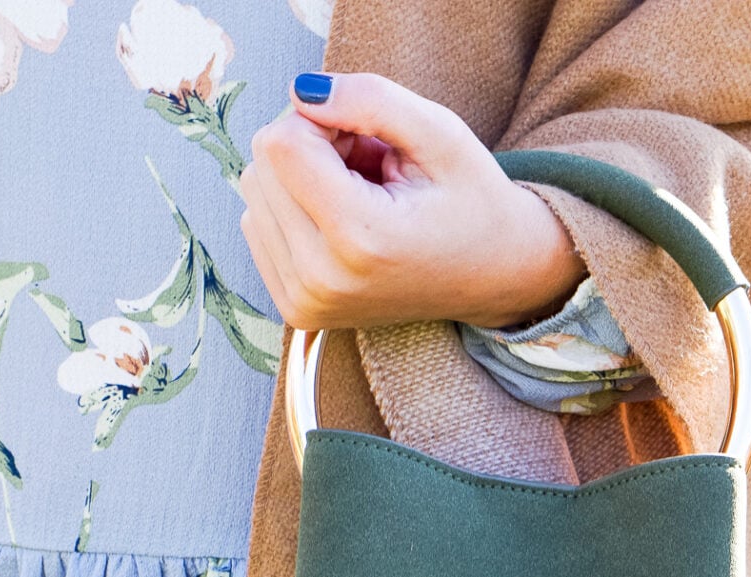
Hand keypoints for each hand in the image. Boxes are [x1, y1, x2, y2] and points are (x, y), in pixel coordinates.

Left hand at [239, 72, 587, 331]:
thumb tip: (300, 91)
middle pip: (262, 169)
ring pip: (255, 196)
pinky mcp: (295, 311)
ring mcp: (305, 301)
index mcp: (360, 238)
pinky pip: (257, 229)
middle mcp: (322, 279)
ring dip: (301, 179)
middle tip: (367, 166)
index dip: (321, 120)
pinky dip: (294, 212)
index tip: (366, 136)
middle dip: (310, 149)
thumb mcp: (440, 134)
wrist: (495, 278)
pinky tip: (342, 221)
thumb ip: (371, 100)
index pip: (282, 145)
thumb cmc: (472, 202)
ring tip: (359, 195)